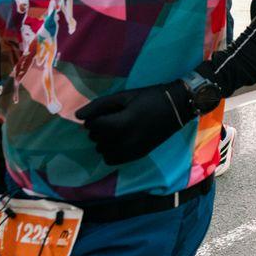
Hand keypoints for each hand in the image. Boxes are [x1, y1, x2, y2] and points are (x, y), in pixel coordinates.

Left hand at [77, 81, 193, 164]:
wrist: (177, 107)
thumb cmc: (151, 97)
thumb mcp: (125, 96)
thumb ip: (100, 105)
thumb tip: (77, 116)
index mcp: (124, 122)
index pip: (94, 126)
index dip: (93, 119)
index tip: (103, 113)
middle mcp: (127, 140)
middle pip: (97, 139)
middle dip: (98, 129)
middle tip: (111, 119)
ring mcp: (133, 150)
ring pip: (103, 151)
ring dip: (103, 141)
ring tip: (115, 130)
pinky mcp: (138, 155)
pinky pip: (112, 160)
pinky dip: (111, 151)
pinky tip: (119, 141)